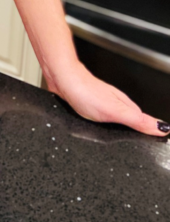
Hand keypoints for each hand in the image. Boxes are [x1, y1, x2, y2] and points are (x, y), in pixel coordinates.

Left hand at [47, 61, 169, 135]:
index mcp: (125, 106)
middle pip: (131, 122)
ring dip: (119, 129)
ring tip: (126, 138)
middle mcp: (115, 103)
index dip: (150, 133)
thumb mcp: (116, 111)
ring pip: (116, 120)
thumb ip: (138, 121)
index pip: (144, 123)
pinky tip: (102, 129)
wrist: (61, 78)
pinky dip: (105, 125)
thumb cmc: (84, 91)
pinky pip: (102, 118)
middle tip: (143, 143)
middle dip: (135, 134)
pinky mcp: (89, 105)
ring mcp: (102, 104)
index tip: (161, 139)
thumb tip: (162, 127)